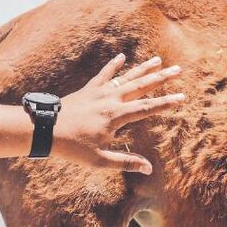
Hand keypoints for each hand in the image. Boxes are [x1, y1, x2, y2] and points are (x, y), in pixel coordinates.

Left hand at [52, 53, 184, 173]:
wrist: (45, 129)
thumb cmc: (72, 147)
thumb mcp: (99, 161)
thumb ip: (125, 163)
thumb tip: (148, 168)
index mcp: (115, 117)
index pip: (147, 108)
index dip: (166, 103)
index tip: (182, 98)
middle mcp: (110, 100)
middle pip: (141, 86)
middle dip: (161, 78)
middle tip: (177, 69)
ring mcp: (99, 92)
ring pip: (126, 77)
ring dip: (143, 68)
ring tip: (158, 59)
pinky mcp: (88, 90)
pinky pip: (104, 75)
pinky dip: (113, 66)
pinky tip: (122, 57)